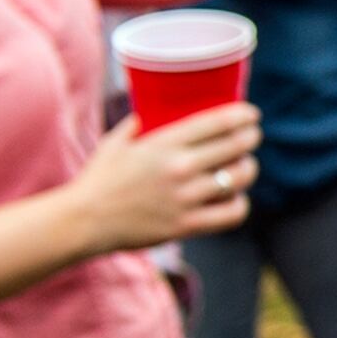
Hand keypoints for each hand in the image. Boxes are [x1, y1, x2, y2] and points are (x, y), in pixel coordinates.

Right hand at [66, 105, 261, 253]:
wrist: (84, 221)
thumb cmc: (98, 179)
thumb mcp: (115, 143)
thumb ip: (136, 124)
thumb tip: (149, 112)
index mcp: (163, 144)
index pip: (216, 123)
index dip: (242, 116)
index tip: (251, 115)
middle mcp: (179, 168)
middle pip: (236, 147)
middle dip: (250, 138)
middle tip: (252, 136)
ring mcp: (185, 198)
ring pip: (239, 178)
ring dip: (247, 170)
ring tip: (244, 167)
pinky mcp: (187, 225)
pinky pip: (232, 213)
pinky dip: (240, 204)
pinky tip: (235, 199)